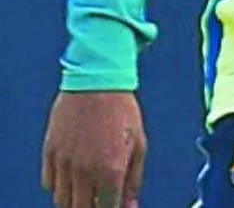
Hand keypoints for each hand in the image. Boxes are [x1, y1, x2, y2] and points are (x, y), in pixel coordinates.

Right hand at [42, 91, 145, 207]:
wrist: (96, 83)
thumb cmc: (122, 112)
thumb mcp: (138, 146)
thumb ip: (133, 181)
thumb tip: (130, 206)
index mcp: (110, 170)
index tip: (115, 205)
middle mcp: (84, 170)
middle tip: (101, 199)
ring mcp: (64, 163)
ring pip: (62, 200)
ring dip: (75, 201)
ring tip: (87, 191)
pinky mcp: (49, 153)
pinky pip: (48, 183)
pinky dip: (59, 186)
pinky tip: (73, 177)